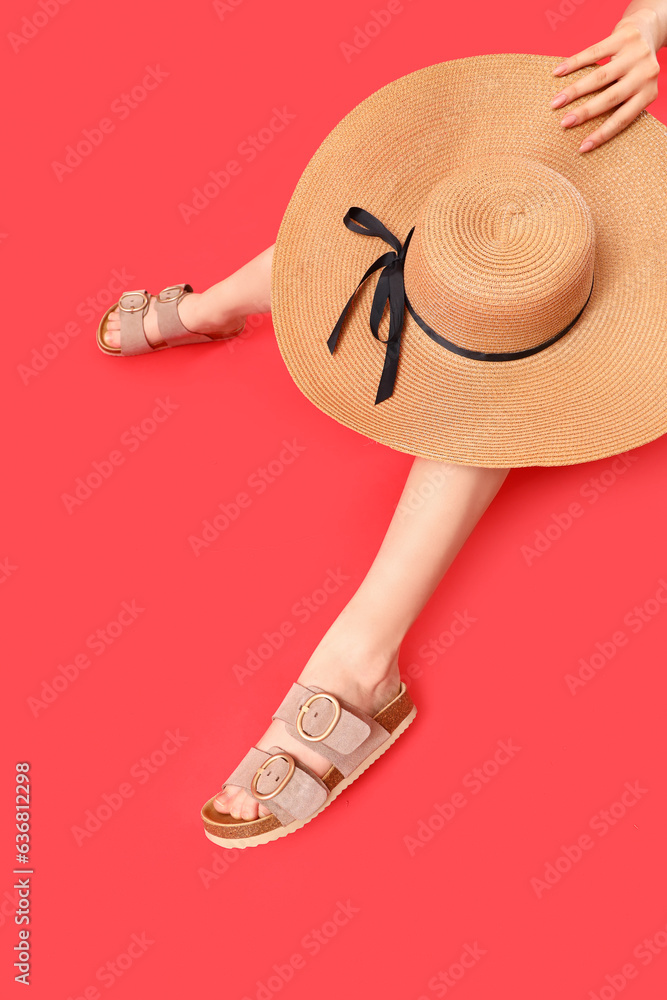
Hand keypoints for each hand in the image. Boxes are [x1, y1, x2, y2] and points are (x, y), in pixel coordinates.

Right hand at [550, 8, 660, 152]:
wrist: (649, 28)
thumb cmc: (635, 68)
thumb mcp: (636, 88)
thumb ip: (619, 103)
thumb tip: (589, 130)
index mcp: (648, 94)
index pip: (623, 119)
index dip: (602, 134)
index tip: (582, 147)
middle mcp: (645, 74)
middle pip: (610, 98)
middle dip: (585, 113)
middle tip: (564, 124)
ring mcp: (635, 54)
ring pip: (600, 77)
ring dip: (574, 91)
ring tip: (555, 103)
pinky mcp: (623, 37)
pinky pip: (594, 52)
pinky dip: (573, 63)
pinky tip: (557, 72)